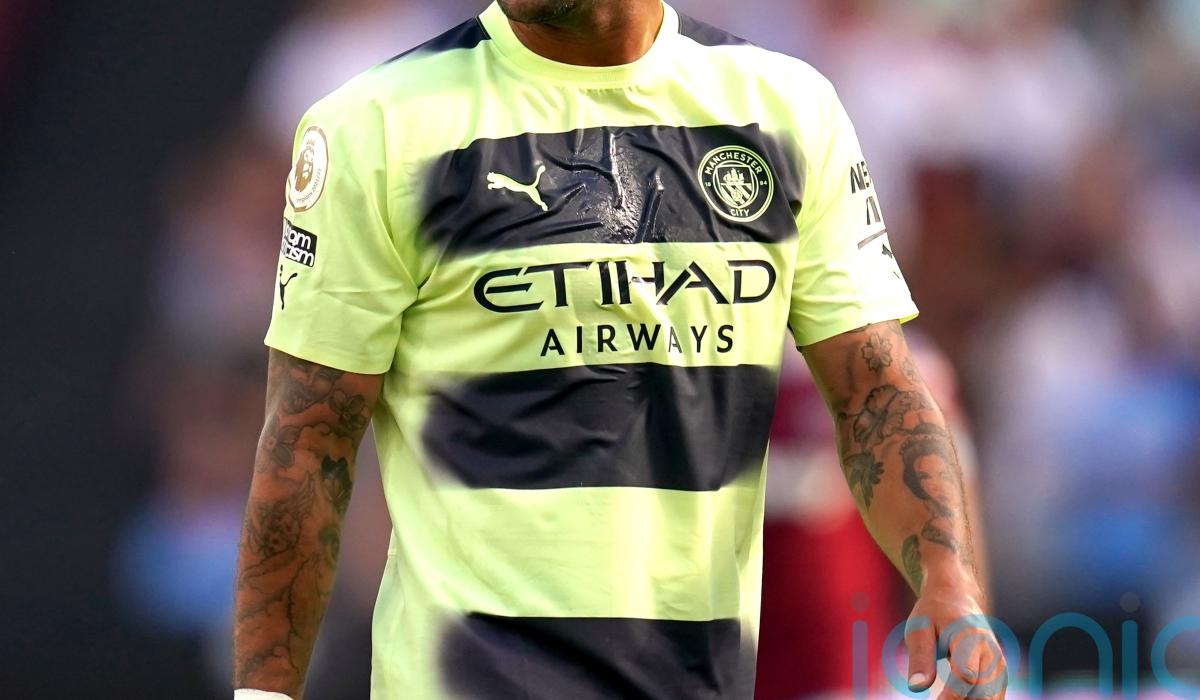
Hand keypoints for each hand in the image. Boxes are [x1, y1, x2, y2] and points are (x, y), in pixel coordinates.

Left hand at [905, 583, 1006, 699]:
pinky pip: (993, 696)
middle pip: (983, 693)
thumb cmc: (933, 614)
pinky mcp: (1000, 672)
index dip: (951, 696)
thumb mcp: (918, 629)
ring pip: (992, 698)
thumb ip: (920, 658)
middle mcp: (990, 652)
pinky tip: (958, 698)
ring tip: (946, 697)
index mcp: (969, 638)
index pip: (966, 676)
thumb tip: (916, 687)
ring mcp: (998, 663)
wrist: (955, 597)